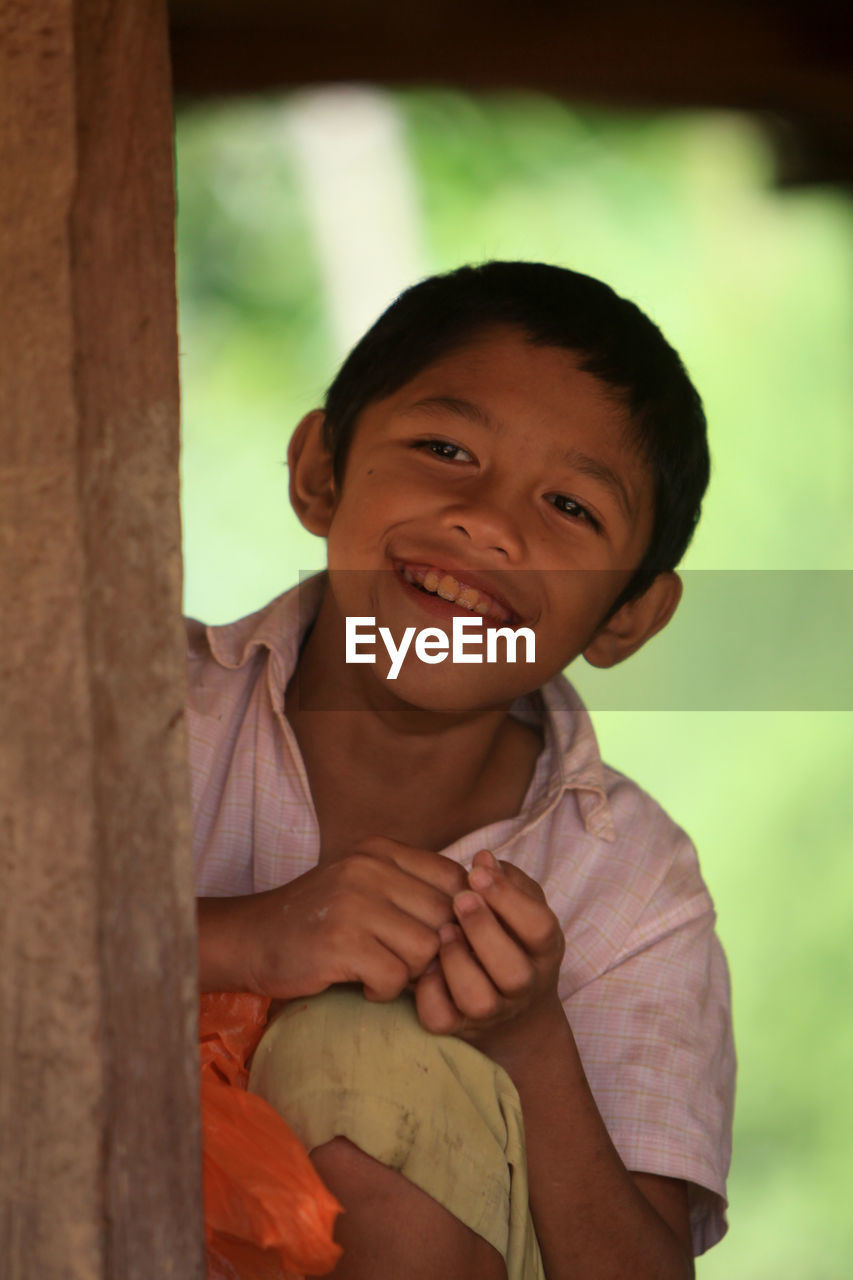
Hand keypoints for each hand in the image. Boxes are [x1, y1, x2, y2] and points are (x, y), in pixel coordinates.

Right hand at [199, 836, 467, 1002]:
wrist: (249, 939)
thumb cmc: (317, 919)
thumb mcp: (365, 886)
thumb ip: (413, 890)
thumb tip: (476, 919)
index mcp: (381, 850)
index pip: (455, 878)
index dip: (457, 916)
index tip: (434, 937)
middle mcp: (370, 867)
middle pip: (447, 916)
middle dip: (435, 950)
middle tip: (406, 963)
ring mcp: (354, 901)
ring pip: (426, 950)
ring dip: (409, 973)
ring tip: (381, 971)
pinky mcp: (340, 941)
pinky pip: (395, 976)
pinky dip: (383, 991)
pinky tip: (362, 984)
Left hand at [413, 849, 565, 1062]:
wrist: (516, 1014)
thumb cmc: (514, 941)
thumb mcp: (524, 909)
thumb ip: (509, 882)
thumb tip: (483, 857)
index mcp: (544, 951)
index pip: (540, 928)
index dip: (509, 899)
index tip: (477, 871)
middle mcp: (523, 986)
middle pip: (513, 972)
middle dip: (483, 930)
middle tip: (459, 898)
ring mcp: (492, 1012)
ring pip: (478, 1000)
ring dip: (457, 962)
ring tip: (443, 930)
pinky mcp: (458, 1029)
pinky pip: (441, 1020)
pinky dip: (429, 993)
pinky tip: (424, 963)